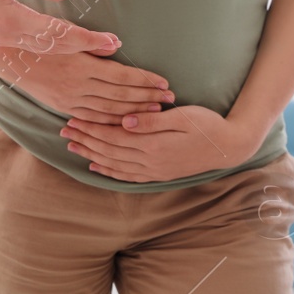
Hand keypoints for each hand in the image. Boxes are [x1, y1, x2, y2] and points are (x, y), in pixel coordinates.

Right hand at [0, 0, 119, 52]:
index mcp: (12, 21)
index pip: (60, 34)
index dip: (89, 39)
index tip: (113, 41)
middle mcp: (10, 36)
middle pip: (57, 48)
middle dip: (86, 48)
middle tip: (114, 46)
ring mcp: (3, 39)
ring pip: (45, 51)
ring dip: (71, 50)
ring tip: (95, 46)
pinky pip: (33, 48)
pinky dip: (54, 48)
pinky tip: (64, 43)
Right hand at [0, 44, 171, 123]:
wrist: (10, 57)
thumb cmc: (40, 39)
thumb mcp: (64, 35)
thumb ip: (92, 41)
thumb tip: (118, 43)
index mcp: (81, 66)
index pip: (121, 76)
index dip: (145, 80)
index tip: (164, 83)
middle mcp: (78, 86)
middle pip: (120, 95)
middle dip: (147, 98)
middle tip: (170, 99)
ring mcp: (70, 100)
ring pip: (109, 110)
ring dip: (134, 111)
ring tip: (155, 111)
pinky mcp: (63, 107)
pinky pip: (93, 118)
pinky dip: (112, 121)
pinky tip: (126, 122)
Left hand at [61, 105, 257, 182]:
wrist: (229, 147)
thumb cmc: (208, 125)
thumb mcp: (183, 117)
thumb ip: (152, 121)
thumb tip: (125, 121)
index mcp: (153, 145)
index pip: (113, 137)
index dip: (91, 129)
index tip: (73, 119)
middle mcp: (150, 162)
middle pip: (108, 151)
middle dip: (85, 141)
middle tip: (64, 132)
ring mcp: (153, 171)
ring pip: (114, 165)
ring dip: (91, 156)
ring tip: (72, 147)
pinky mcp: (158, 174)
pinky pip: (127, 176)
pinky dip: (109, 172)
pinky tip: (96, 167)